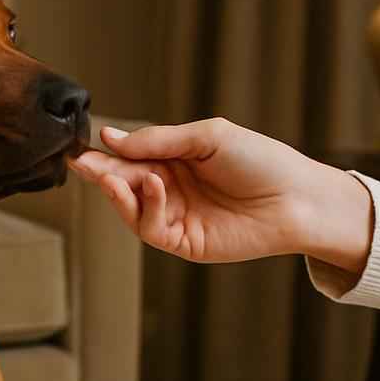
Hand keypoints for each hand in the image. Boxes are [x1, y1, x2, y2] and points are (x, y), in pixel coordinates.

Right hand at [67, 118, 373, 272]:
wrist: (297, 199)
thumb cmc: (260, 161)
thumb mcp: (206, 137)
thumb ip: (158, 140)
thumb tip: (110, 138)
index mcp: (174, 160)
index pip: (129, 158)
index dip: (105, 154)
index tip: (83, 147)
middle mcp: (170, 190)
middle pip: (124, 183)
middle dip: (102, 173)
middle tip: (82, 162)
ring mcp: (175, 217)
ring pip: (131, 209)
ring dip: (118, 192)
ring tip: (112, 176)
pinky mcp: (184, 243)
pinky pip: (151, 228)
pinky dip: (146, 207)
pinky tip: (154, 186)